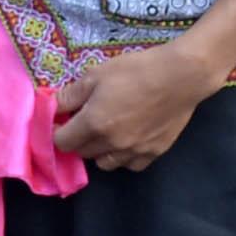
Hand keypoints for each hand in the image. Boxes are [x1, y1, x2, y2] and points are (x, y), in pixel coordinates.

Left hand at [51, 39, 222, 172]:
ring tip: (106, 133)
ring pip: (106, 164)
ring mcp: (136, 150)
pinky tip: (128, 140)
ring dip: (99, 152)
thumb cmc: (136, 70)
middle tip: (83, 123)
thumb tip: (53, 107)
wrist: (182, 76)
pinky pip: (132, 165)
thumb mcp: (95, 75)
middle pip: (82, 153)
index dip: (57, 132)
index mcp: (94, 124)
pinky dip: (125, 157)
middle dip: (77, 140)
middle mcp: (113, 143)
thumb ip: (70, 95)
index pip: (62, 142)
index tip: (62, 122)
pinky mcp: (156, 151)